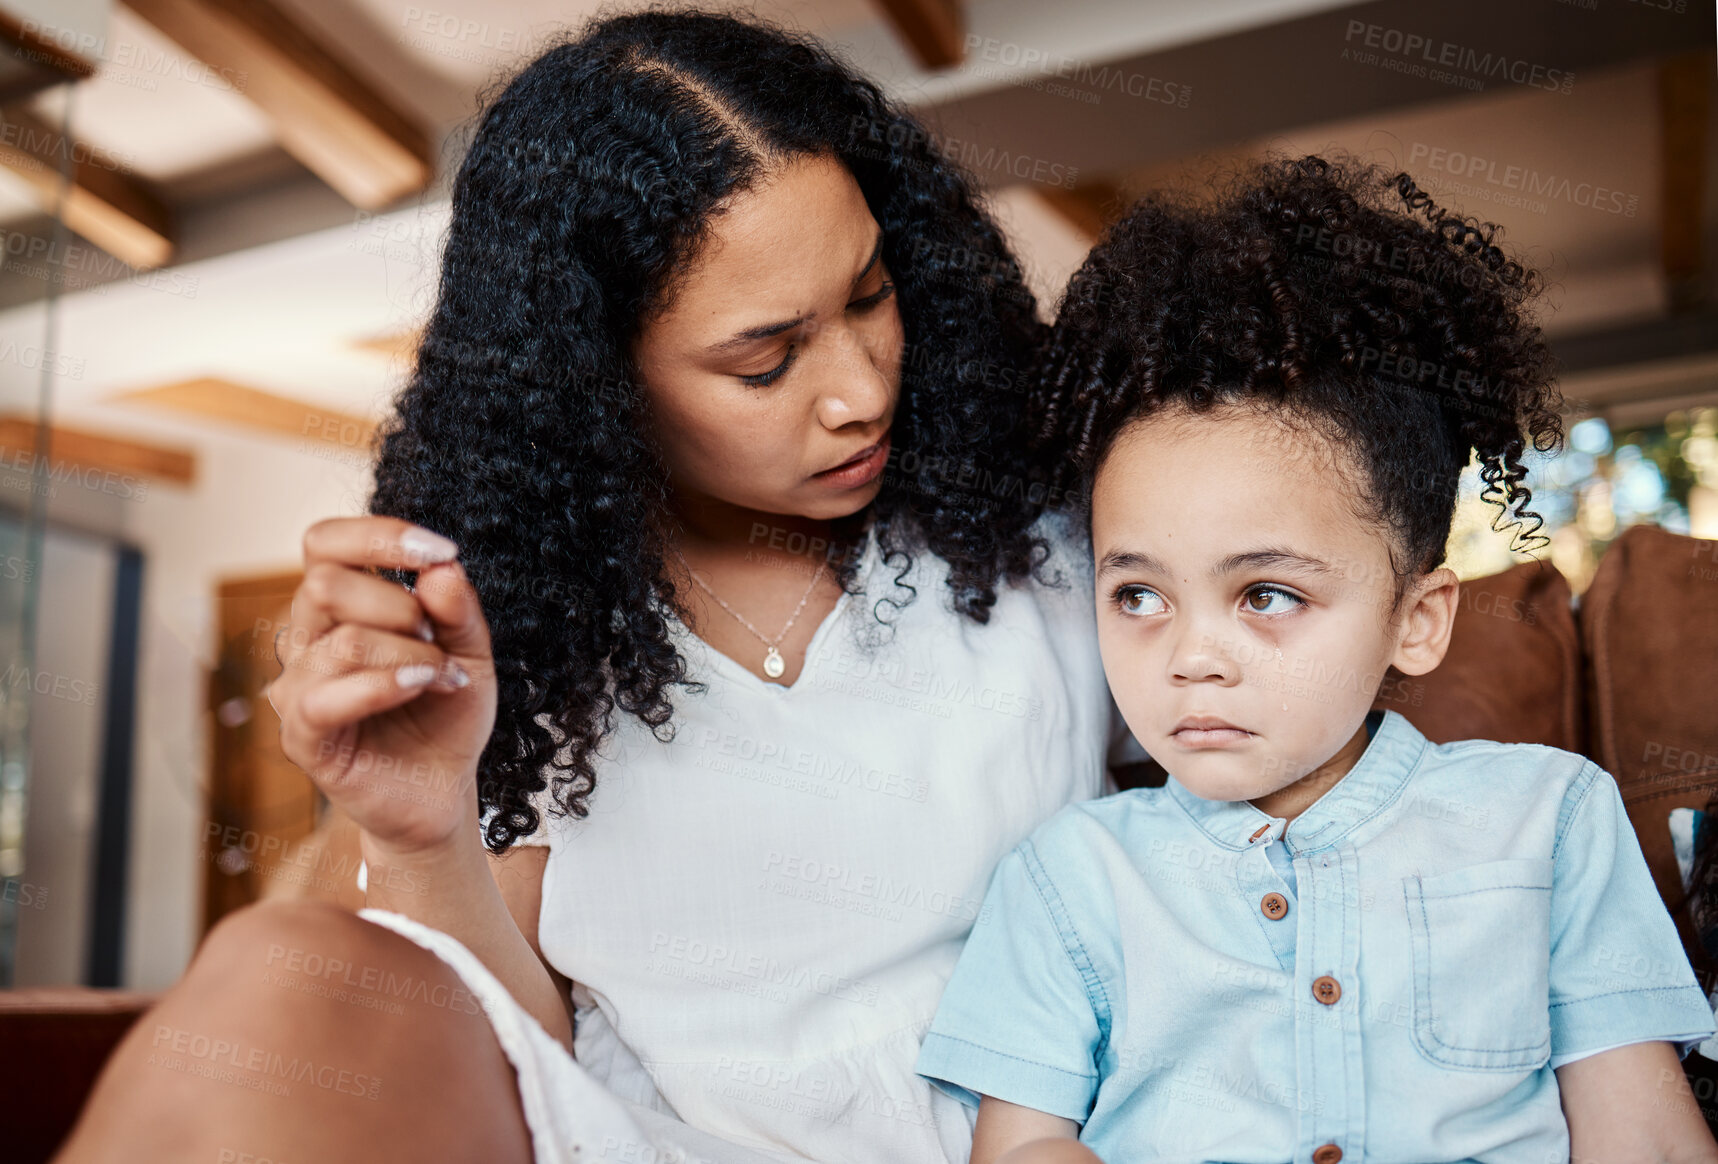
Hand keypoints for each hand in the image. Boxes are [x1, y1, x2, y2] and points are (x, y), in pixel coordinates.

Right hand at [265, 516, 497, 856]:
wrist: (443, 790)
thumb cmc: (445, 714)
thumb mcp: (471, 652)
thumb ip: (458, 610)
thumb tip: (442, 568)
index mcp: (338, 607)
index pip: (324, 543)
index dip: (378, 536)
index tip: (441, 551)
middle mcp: (307, 640)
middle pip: (323, 583)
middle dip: (398, 604)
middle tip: (437, 638)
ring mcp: (298, 687)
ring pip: (342, 641)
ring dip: (411, 653)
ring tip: (444, 676)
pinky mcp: (302, 735)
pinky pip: (326, 697)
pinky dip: (386, 684)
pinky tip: (424, 685)